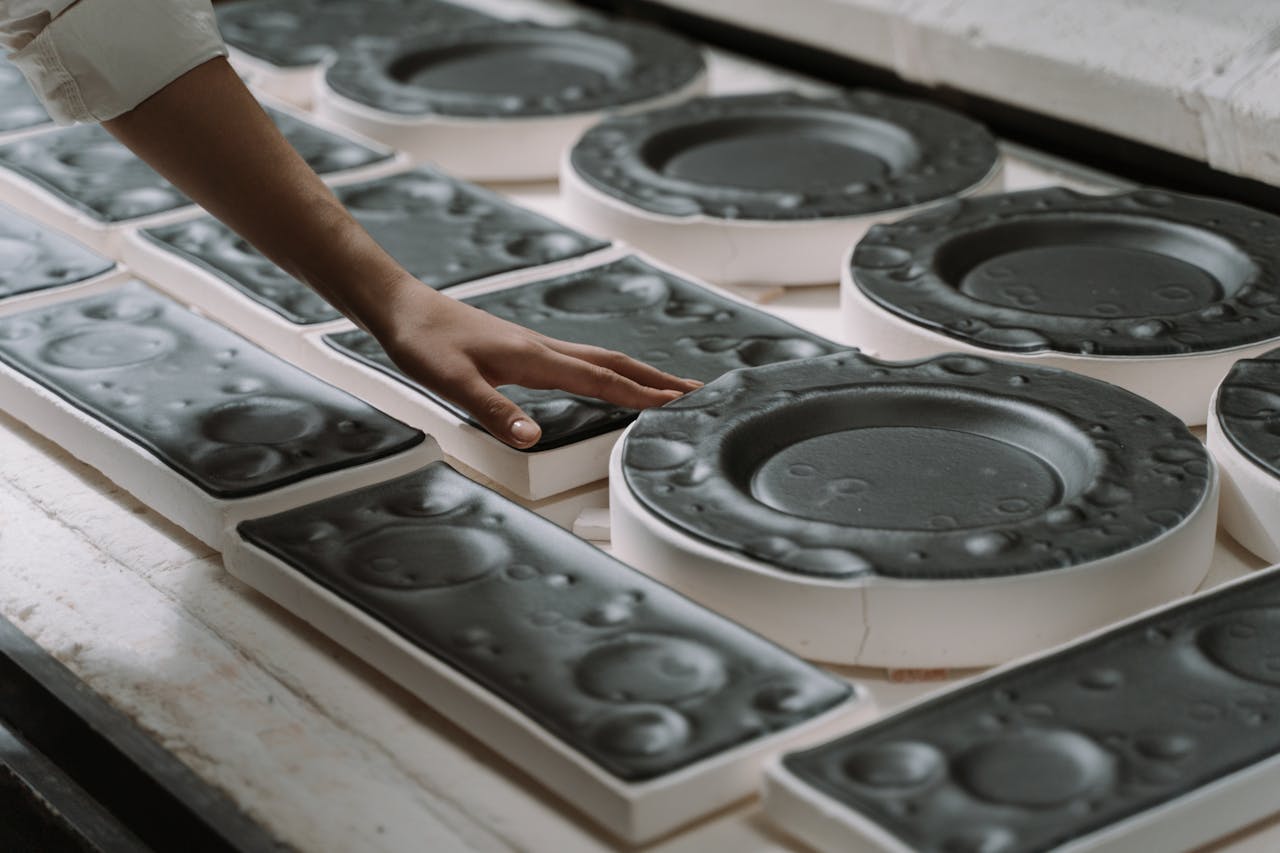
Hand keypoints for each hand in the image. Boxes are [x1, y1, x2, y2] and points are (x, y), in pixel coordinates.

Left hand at [373, 280, 700, 447]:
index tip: (679, 405)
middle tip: (696, 393)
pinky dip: (610, 371)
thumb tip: (532, 438)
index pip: (601, 380)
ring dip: (638, 373)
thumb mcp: (452, 383)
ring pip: (602, 360)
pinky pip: (583, 361)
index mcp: (534, 358)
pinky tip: (607, 380)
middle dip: (657, 380)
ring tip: (666, 387)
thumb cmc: (424, 343)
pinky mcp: (525, 349)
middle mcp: (543, 349)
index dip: (641, 395)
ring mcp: (536, 346)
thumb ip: (494, 412)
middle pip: (615, 364)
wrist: (402, 309)